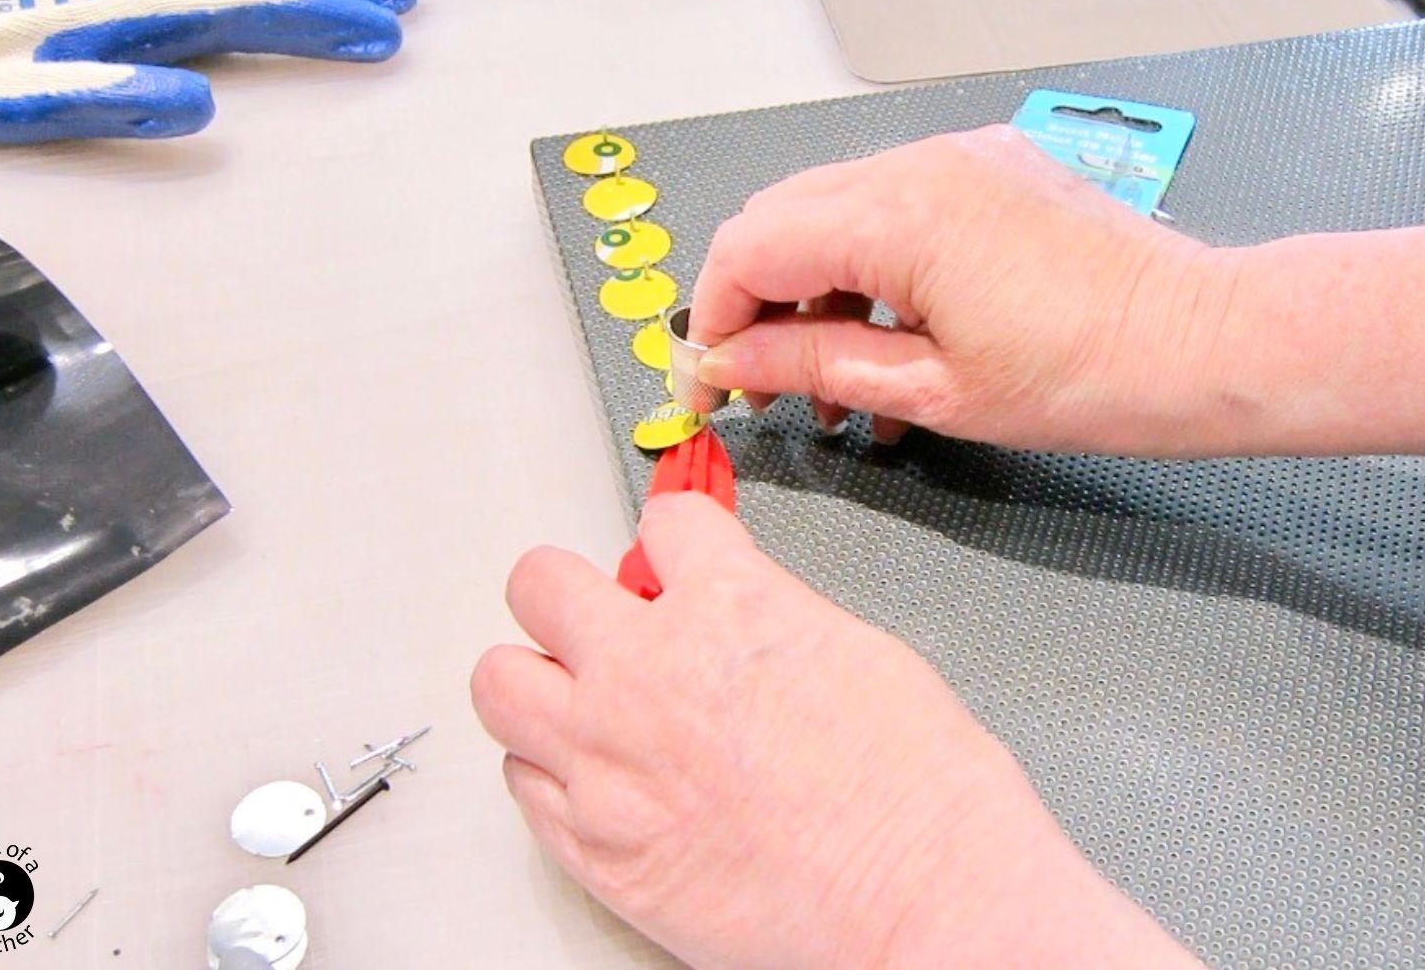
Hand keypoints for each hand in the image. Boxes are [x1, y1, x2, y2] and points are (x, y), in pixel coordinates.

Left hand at [471, 493, 1197, 967]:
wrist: (924, 900)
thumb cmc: (918, 794)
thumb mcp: (858, 652)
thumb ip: (767, 621)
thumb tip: (735, 620)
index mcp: (727, 606)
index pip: (662, 524)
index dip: (677, 541)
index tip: (679, 558)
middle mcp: (646, 672)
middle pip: (540, 584)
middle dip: (572, 591)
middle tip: (601, 616)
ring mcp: (607, 763)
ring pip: (500, 683)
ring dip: (539, 679)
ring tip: (579, 697)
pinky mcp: (595, 848)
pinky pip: (521, 783)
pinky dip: (550, 770)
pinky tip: (594, 774)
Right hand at [690, 124, 1238, 452]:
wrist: (1201, 345)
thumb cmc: (1091, 376)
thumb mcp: (932, 390)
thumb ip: (814, 365)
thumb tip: (733, 361)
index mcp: (895, 216)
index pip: (750, 249)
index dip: (712, 321)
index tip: (709, 385)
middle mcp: (920, 165)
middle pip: (781, 220)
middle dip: (756, 307)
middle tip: (763, 390)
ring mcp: (960, 159)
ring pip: (836, 215)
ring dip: (816, 299)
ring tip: (836, 393)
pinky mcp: (994, 170)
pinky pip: (898, 211)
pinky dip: (873, 275)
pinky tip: (891, 351)